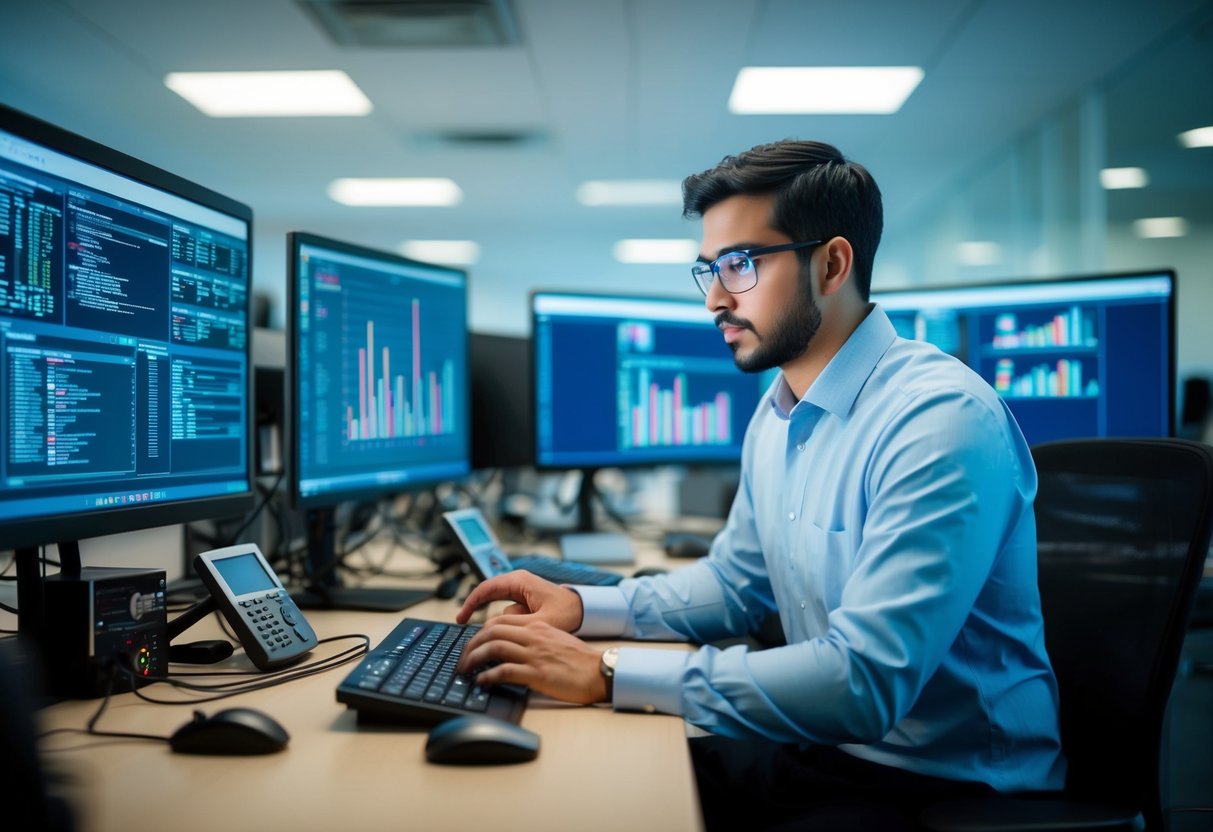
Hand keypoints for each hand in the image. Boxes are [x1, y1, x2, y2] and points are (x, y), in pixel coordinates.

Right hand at [454, 571, 584, 632]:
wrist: (586, 610)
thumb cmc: (568, 612)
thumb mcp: (540, 621)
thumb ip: (515, 624)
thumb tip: (490, 629)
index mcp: (520, 581)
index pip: (486, 588)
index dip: (470, 603)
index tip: (460, 618)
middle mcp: (518, 582)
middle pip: (488, 596)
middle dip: (477, 613)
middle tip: (464, 628)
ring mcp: (521, 590)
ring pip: (498, 607)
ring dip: (496, 623)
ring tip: (497, 639)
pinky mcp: (524, 600)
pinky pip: (507, 611)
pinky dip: (504, 623)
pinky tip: (509, 636)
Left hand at [456, 619, 607, 704]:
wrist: (598, 672)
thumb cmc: (579, 661)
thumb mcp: (555, 641)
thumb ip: (534, 640)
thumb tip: (513, 648)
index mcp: (538, 627)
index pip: (500, 621)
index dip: (480, 631)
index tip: (472, 643)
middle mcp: (533, 636)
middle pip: (492, 631)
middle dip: (471, 644)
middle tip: (462, 657)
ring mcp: (534, 654)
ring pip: (494, 647)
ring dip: (474, 658)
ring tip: (465, 669)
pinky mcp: (537, 674)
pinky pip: (504, 671)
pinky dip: (488, 675)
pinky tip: (481, 680)